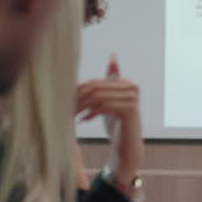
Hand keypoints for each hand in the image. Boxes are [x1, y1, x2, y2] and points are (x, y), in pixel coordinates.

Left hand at [76, 63, 142, 186]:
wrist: (126, 147)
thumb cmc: (116, 123)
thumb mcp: (110, 100)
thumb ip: (111, 80)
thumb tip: (113, 54)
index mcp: (127, 83)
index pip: (96, 83)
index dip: (81, 92)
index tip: (68, 101)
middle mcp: (132, 88)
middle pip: (97, 88)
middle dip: (80, 98)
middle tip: (68, 109)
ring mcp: (133, 98)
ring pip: (98, 97)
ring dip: (83, 106)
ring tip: (74, 115)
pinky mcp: (130, 109)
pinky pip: (104, 106)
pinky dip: (91, 113)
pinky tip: (84, 120)